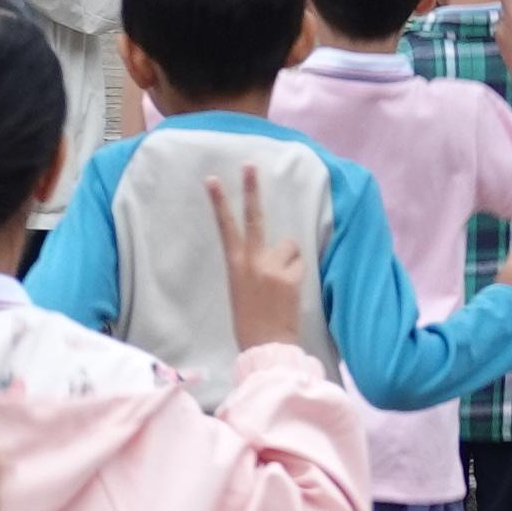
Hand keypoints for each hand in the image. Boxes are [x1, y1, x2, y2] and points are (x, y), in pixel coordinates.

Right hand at [208, 168, 311, 359]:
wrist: (265, 344)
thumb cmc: (250, 321)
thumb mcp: (241, 289)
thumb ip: (252, 266)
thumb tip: (271, 253)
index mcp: (235, 265)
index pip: (225, 227)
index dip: (219, 202)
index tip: (212, 180)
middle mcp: (252, 261)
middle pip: (254, 218)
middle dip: (251, 189)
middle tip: (250, 166)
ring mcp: (272, 267)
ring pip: (289, 247)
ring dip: (289, 259)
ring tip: (283, 282)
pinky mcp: (291, 275)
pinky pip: (300, 263)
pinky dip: (298, 273)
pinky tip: (290, 291)